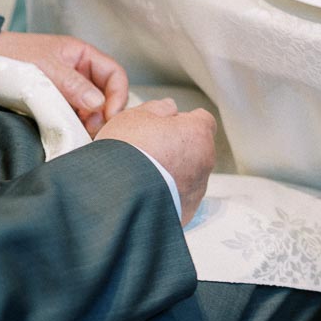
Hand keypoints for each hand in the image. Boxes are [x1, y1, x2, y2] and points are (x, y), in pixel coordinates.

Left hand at [0, 32, 128, 135]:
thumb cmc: (12, 54)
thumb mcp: (46, 67)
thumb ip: (73, 84)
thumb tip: (98, 104)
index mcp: (83, 55)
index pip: (115, 75)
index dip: (117, 95)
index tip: (109, 114)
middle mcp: (80, 71)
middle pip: (106, 94)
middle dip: (104, 112)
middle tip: (94, 129)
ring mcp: (69, 88)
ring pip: (91, 107)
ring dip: (90, 121)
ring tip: (82, 133)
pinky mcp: (56, 101)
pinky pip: (74, 113)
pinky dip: (77, 123)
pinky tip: (71, 131)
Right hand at [97, 99, 216, 224]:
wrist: (115, 199)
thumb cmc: (125, 155)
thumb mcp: (134, 117)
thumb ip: (157, 108)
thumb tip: (168, 108)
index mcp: (197, 133)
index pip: (202, 120)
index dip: (182, 121)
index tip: (166, 124)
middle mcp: (204, 161)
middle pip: (197, 148)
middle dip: (178, 148)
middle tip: (150, 150)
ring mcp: (197, 189)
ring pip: (190, 175)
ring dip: (174, 173)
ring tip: (143, 175)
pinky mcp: (186, 213)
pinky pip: (180, 199)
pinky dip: (167, 195)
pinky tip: (144, 193)